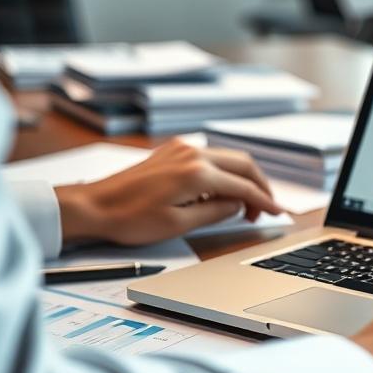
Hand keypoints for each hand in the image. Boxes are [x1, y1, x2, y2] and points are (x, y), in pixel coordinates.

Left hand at [55, 140, 283, 246]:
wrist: (94, 205)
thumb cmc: (131, 218)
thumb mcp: (180, 224)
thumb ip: (216, 212)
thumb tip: (237, 205)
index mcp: (197, 173)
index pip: (244, 185)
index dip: (265, 201)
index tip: (279, 212)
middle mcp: (193, 154)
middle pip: (244, 163)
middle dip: (259, 186)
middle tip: (263, 210)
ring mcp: (182, 149)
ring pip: (229, 158)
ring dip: (242, 179)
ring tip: (241, 206)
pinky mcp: (173, 151)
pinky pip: (211, 158)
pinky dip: (224, 173)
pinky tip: (219, 193)